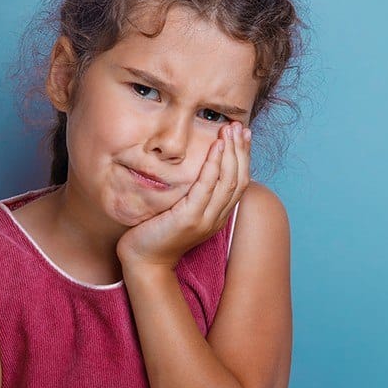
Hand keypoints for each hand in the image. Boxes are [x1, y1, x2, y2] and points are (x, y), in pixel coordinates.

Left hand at [116, 122, 251, 268]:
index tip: (243, 135)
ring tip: (230, 130)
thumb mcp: (179, 211)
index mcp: (217, 217)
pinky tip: (217, 147)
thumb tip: (194, 168)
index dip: (244, 158)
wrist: (143, 261)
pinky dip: (215, 165)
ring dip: (232, 152)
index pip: (239, 183)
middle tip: (240, 126)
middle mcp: (216, 219)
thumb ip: (192, 194)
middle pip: (238, 180)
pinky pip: (207, 187)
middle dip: (242, 150)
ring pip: (228, 182)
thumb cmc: (156, 234)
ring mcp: (205, 220)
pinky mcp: (189, 219)